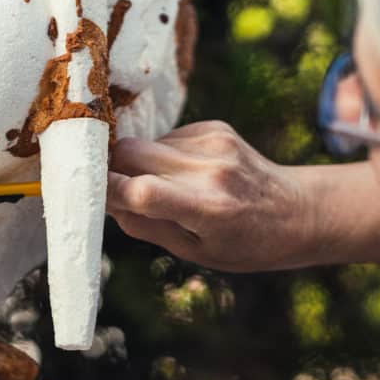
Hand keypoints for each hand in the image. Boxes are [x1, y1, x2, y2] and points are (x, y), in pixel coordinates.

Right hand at [106, 121, 379, 271]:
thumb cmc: (243, 244)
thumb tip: (103, 200)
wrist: (297, 212)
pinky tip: (182, 173)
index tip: (82, 193)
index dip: (106, 189)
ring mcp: (215, 143)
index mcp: (208, 210)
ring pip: (145, 143)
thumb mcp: (193, 252)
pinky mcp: (215, 127)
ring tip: (161, 187)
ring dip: (138, 163)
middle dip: (110, 168)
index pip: (140, 191)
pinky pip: (166, 138)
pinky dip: (161, 155)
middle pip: (131, 153)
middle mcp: (211, 171)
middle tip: (106, 186)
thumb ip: (145, 225)